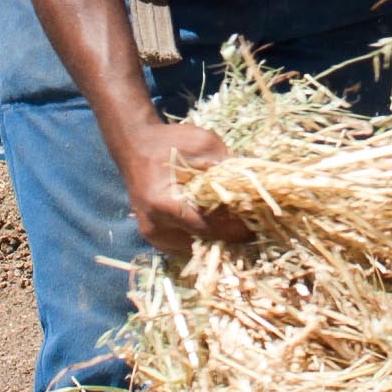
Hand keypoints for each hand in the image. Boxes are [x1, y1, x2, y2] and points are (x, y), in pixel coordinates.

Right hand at [117, 118, 244, 261]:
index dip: (235, 230)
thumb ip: (226, 169)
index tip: (256, 226)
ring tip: (234, 225)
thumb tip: (254, 191)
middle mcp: (155, 226)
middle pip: (203, 243)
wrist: (135, 146)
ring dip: (215, 240)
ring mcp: (152, 235)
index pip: (208, 229)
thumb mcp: (203, 145)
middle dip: (229, 236)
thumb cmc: (169, 143)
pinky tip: (214, 225)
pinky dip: (201, 239)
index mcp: (164, 204)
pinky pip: (184, 246)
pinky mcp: (154, 237)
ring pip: (195, 249)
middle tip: (251, 227)